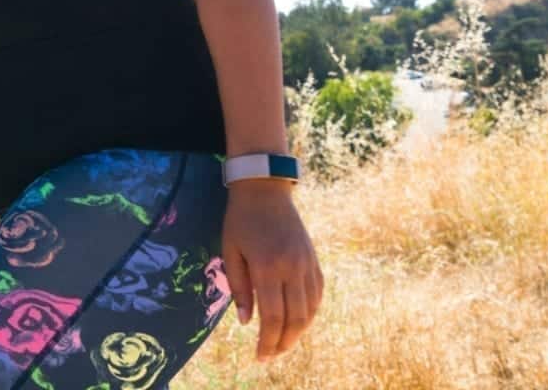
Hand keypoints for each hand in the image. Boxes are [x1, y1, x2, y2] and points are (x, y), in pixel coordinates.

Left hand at [220, 180, 322, 359]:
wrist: (265, 190)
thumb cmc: (240, 220)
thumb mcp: (230, 252)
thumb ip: (238, 288)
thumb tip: (246, 322)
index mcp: (267, 266)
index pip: (272, 316)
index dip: (267, 341)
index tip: (259, 356)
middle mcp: (292, 267)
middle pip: (295, 319)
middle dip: (283, 343)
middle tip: (271, 355)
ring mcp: (307, 263)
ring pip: (310, 310)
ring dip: (299, 332)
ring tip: (283, 343)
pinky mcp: (314, 260)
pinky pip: (317, 294)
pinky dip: (310, 313)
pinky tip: (298, 321)